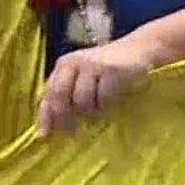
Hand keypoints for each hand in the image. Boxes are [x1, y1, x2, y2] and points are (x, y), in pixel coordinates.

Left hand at [37, 33, 166, 136]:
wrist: (139, 48)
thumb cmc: (108, 68)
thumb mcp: (84, 76)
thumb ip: (68, 92)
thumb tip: (53, 124)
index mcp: (64, 64)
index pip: (49, 91)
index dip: (45, 114)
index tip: (44, 135)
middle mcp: (73, 62)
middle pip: (60, 95)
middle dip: (64, 117)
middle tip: (71, 133)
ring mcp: (92, 65)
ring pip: (81, 100)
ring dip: (90, 111)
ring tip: (99, 110)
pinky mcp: (110, 70)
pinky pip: (102, 98)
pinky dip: (105, 105)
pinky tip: (112, 101)